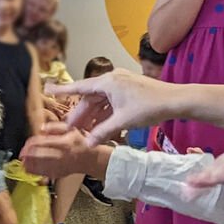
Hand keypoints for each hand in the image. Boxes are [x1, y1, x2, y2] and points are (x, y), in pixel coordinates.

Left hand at [21, 122, 108, 179]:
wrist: (90, 159)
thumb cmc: (80, 142)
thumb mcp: (70, 129)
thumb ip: (55, 127)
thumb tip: (41, 128)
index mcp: (62, 143)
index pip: (42, 143)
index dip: (31, 144)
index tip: (26, 144)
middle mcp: (59, 155)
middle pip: (38, 155)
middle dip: (27, 154)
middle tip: (22, 153)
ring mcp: (58, 166)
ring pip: (39, 166)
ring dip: (28, 164)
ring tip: (23, 161)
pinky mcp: (58, 174)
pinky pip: (43, 174)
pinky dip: (34, 172)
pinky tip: (28, 169)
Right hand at [48, 69, 183, 145]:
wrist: (175, 100)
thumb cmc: (149, 107)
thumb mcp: (123, 121)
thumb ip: (102, 131)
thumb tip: (87, 143)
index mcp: (107, 82)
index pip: (79, 87)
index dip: (62, 91)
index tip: (47, 89)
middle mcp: (111, 79)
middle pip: (89, 98)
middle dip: (80, 113)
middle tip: (69, 128)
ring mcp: (120, 84)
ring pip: (100, 101)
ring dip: (92, 115)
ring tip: (84, 130)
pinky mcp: (128, 90)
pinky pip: (110, 101)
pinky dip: (104, 113)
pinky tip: (100, 126)